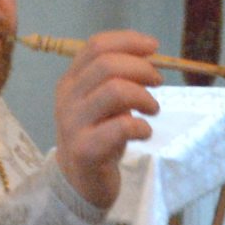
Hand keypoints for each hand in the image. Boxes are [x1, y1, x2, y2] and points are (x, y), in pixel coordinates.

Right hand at [53, 30, 161, 212]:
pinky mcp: (85, 149)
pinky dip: (141, 126)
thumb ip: (117, 79)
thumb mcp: (102, 103)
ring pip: (114, 91)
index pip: (96, 46)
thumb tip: (149, 55)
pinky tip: (145, 132)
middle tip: (158, 82)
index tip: (154, 47)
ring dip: (143, 96)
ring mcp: (73, 124)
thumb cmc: (97, 137)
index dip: (128, 41)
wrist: (79, 183)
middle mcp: (67, 98)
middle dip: (141, 68)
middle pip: (106, 64)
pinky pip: (121, 127)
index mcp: (70, 80)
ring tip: (153, 109)